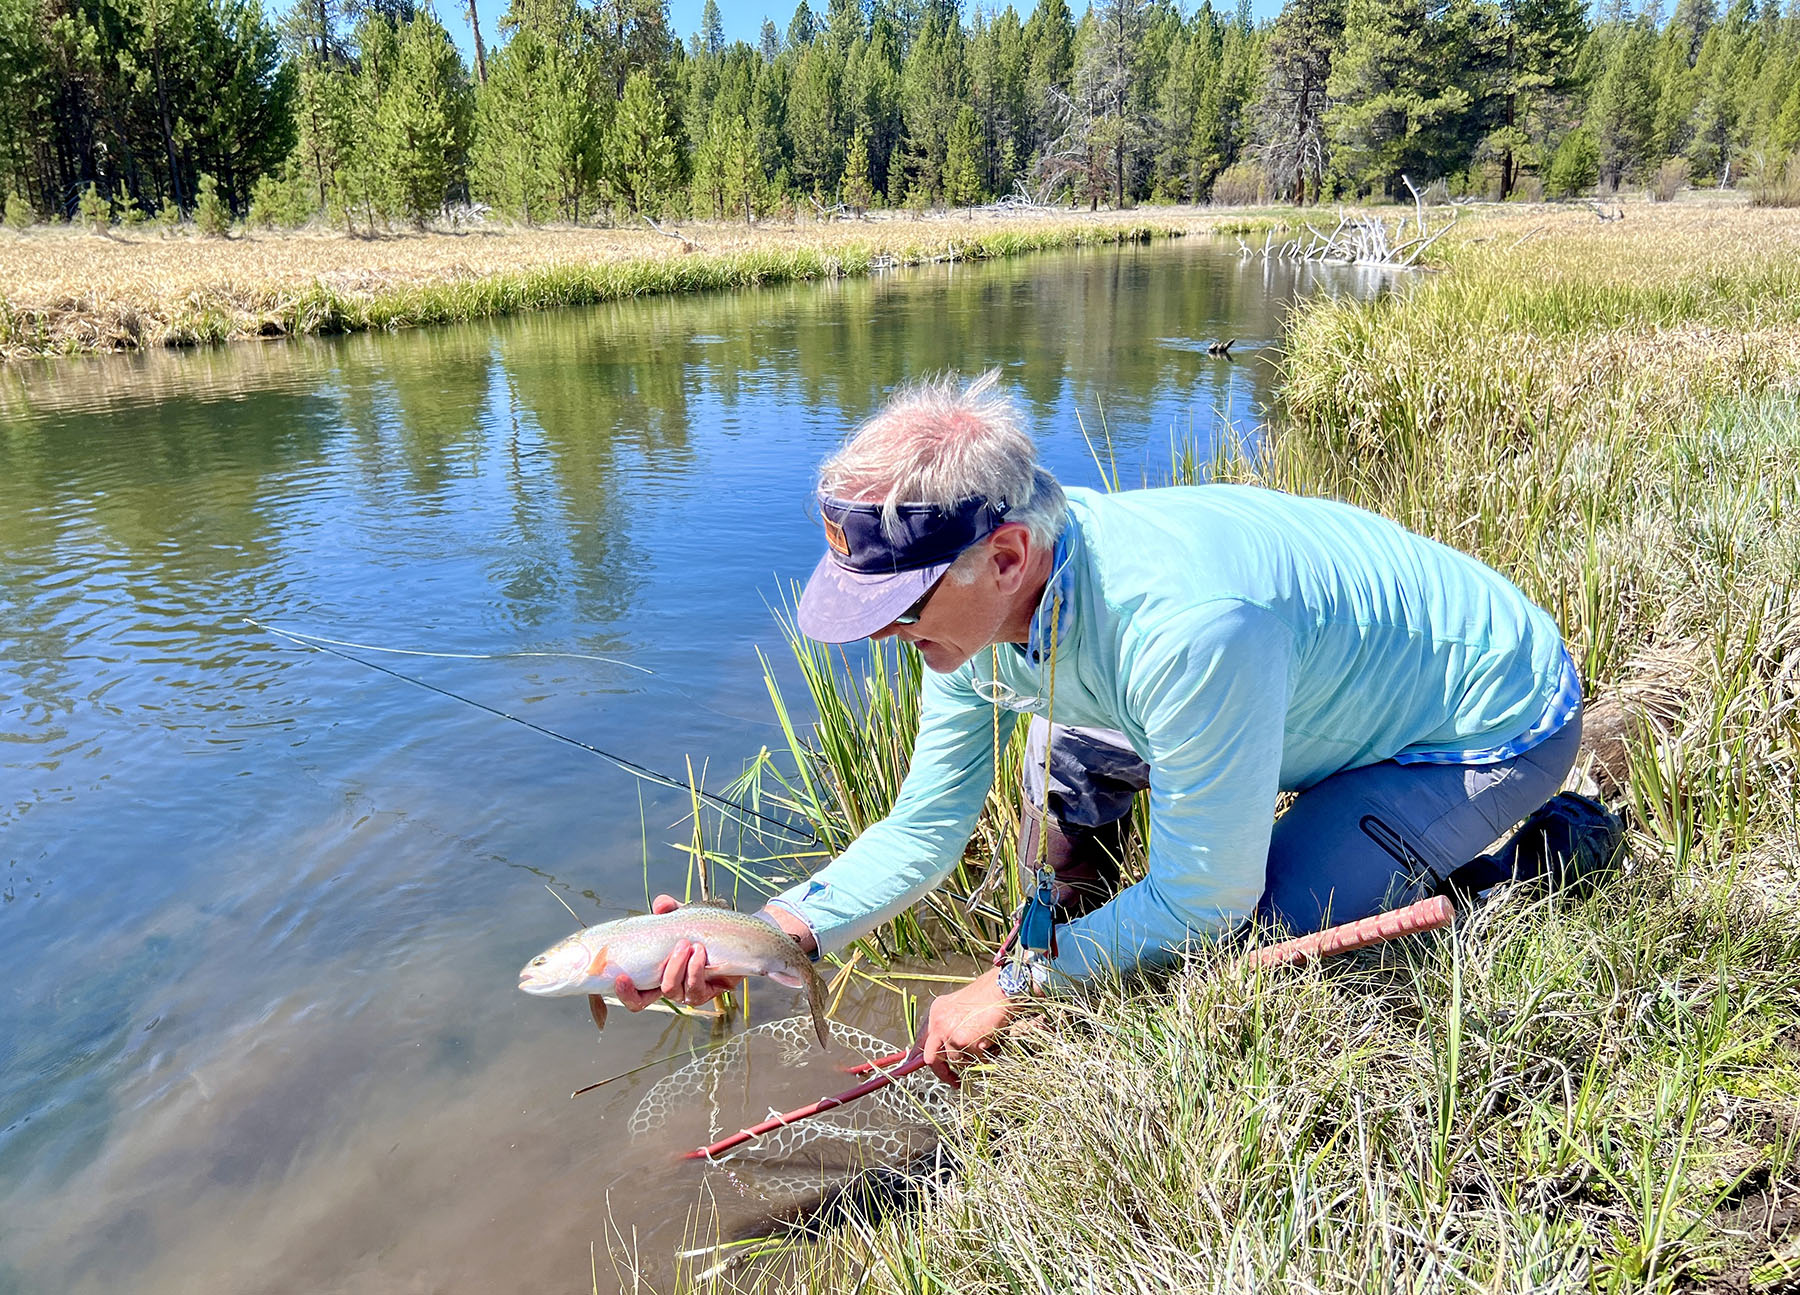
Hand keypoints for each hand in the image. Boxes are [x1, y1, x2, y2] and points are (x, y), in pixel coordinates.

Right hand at [612, 894, 743, 1011]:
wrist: (733, 936)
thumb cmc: (701, 930)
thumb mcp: (682, 917)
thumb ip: (669, 910)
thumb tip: (660, 905)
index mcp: (654, 975)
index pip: (634, 995)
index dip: (624, 992)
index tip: (621, 977)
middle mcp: (668, 988)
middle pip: (646, 1001)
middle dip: (659, 972)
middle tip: (677, 946)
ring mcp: (686, 993)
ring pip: (673, 991)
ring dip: (679, 966)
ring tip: (691, 945)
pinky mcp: (707, 993)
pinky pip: (696, 989)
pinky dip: (696, 969)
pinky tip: (700, 952)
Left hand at [919, 967, 1017, 1086]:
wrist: (1001, 989)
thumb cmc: (986, 996)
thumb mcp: (959, 1006)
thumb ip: (948, 1025)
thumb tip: (944, 1050)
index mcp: (936, 1013)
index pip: (923, 1042)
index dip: (927, 1059)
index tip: (934, 1071)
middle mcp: (939, 1023)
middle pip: (932, 1059)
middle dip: (943, 1073)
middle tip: (954, 1080)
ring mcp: (951, 1034)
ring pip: (958, 1060)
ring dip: (971, 1058)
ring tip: (984, 1043)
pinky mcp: (966, 1042)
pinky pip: (975, 1058)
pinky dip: (985, 1054)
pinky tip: (991, 1040)